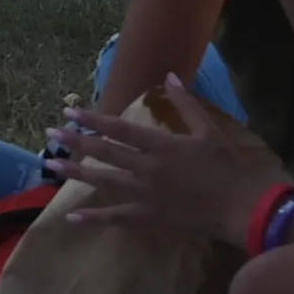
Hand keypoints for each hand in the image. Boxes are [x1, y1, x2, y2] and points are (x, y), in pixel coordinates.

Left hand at [50, 82, 286, 244]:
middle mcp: (147, 168)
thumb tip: (169, 75)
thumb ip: (186, 103)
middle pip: (105, 152)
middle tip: (50, 134)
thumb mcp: (209, 130)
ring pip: (103, 182)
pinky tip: (72, 216)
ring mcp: (145, 195)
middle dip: (76, 142)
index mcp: (161, 145)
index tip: (69, 112)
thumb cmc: (228, 167)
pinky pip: (116, 217)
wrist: (243, 207)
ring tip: (51, 165)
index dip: (93, 119)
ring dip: (75, 173)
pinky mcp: (148, 218)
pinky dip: (93, 217)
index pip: (119, 128)